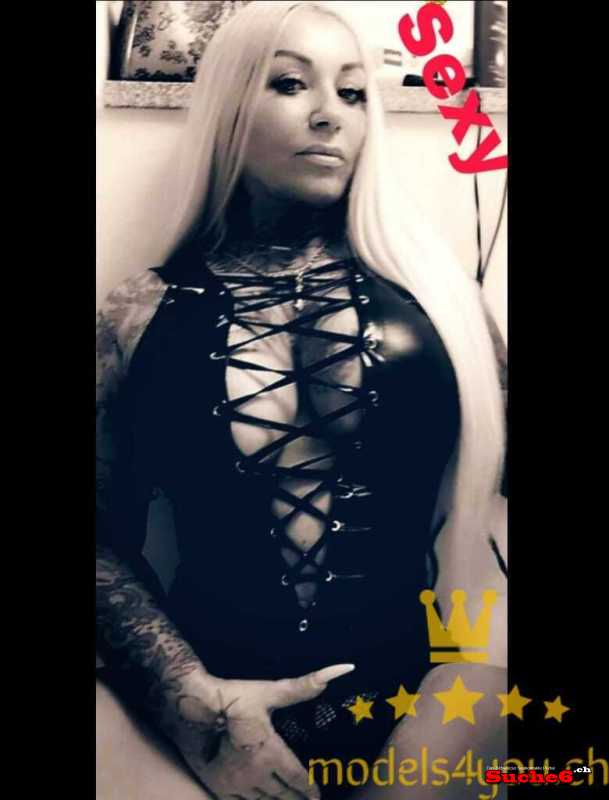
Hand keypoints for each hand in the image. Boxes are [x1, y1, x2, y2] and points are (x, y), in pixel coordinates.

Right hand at [167, 663, 354, 799]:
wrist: (191, 707)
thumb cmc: (233, 697)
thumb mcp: (270, 691)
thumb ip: (304, 686)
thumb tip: (341, 669)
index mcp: (270, 754)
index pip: (297, 779)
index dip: (310, 788)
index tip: (317, 795)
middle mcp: (255, 775)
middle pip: (282, 796)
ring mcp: (234, 784)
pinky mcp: (217, 786)